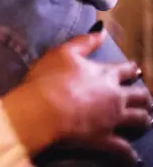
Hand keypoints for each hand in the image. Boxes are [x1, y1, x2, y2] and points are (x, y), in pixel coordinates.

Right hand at [2, 30, 150, 163]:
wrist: (43, 109)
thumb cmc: (49, 78)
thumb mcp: (63, 52)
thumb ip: (84, 42)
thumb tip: (101, 32)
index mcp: (104, 74)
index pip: (125, 70)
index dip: (131, 70)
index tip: (135, 71)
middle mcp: (115, 96)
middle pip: (139, 96)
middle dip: (144, 96)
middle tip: (145, 98)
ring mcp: (113, 119)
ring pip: (139, 119)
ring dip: (144, 118)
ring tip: (146, 119)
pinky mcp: (106, 139)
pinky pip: (124, 148)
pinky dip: (129, 153)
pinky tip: (133, 156)